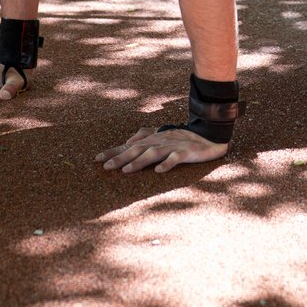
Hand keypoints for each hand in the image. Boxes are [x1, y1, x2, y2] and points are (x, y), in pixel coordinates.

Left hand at [95, 126, 228, 173]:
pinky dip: (167, 164)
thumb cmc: (184, 138)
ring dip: (139, 161)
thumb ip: (145, 136)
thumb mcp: (163, 136)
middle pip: (137, 149)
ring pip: (153, 153)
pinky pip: (175, 158)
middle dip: (121, 158)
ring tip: (126, 170)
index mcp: (153, 139)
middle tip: (106, 167)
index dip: (113, 151)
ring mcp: (173, 146)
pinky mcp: (186, 152)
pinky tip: (159, 171)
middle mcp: (160, 141)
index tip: (97, 160)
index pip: (129, 145)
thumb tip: (128, 140)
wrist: (210, 135)